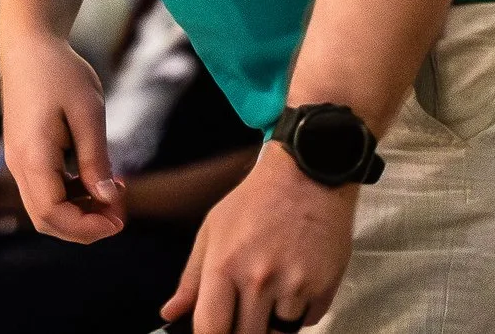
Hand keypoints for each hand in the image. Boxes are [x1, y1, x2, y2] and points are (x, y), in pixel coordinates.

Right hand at [0, 28, 123, 241]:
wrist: (28, 45)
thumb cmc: (60, 72)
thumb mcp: (88, 113)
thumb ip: (96, 159)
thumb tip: (107, 199)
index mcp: (32, 156)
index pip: (53, 214)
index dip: (88, 228)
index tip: (120, 220)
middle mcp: (18, 164)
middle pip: (46, 220)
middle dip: (85, 226)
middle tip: (120, 210)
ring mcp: (17, 160)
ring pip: (44, 208)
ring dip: (78, 212)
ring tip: (113, 191)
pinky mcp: (23, 153)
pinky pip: (44, 190)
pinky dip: (70, 196)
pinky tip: (94, 178)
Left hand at [163, 143, 356, 332]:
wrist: (307, 176)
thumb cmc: (255, 201)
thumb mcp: (212, 230)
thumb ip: (191, 278)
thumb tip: (170, 313)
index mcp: (225, 266)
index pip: (211, 329)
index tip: (215, 332)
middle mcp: (259, 281)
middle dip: (241, 330)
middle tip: (243, 311)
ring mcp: (294, 287)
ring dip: (271, 322)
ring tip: (270, 293)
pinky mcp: (323, 290)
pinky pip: (307, 321)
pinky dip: (298, 313)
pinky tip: (293, 284)